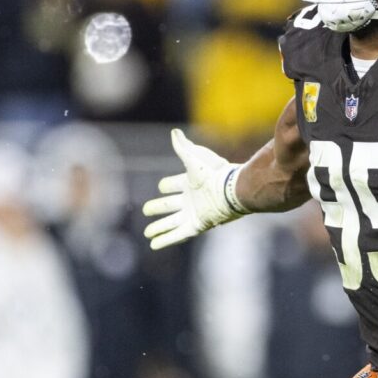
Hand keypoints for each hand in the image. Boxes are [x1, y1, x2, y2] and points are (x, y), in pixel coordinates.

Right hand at [142, 129, 247, 249]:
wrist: (231, 190)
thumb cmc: (214, 173)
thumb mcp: (195, 158)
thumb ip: (183, 147)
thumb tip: (174, 132)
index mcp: (189, 183)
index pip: (170, 185)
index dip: (165, 185)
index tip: (162, 186)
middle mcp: (190, 199)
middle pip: (168, 205)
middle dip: (156, 208)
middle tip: (146, 210)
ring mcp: (192, 213)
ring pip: (171, 222)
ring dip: (159, 228)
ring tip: (147, 233)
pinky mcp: (196, 225)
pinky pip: (178, 234)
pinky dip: (166, 240)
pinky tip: (154, 245)